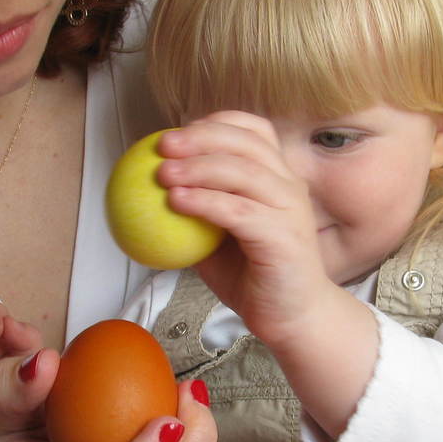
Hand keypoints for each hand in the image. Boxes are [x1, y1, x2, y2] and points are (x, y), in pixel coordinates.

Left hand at [157, 112, 332, 345]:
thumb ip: (198, 211)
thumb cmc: (254, 277)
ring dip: (198, 168)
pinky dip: (205, 202)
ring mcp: (290, 210)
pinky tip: (177, 202)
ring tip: (163, 174)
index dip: (217, 122)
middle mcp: (288, 187)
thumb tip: (151, 189)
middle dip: (201, 137)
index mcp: (278, 179)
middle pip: (247, 143)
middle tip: (163, 146)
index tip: (181, 130)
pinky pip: (239, 211)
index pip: (255, 131)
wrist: (291, 318)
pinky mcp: (283, 237)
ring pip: (243, 172)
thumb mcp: (218, 238)